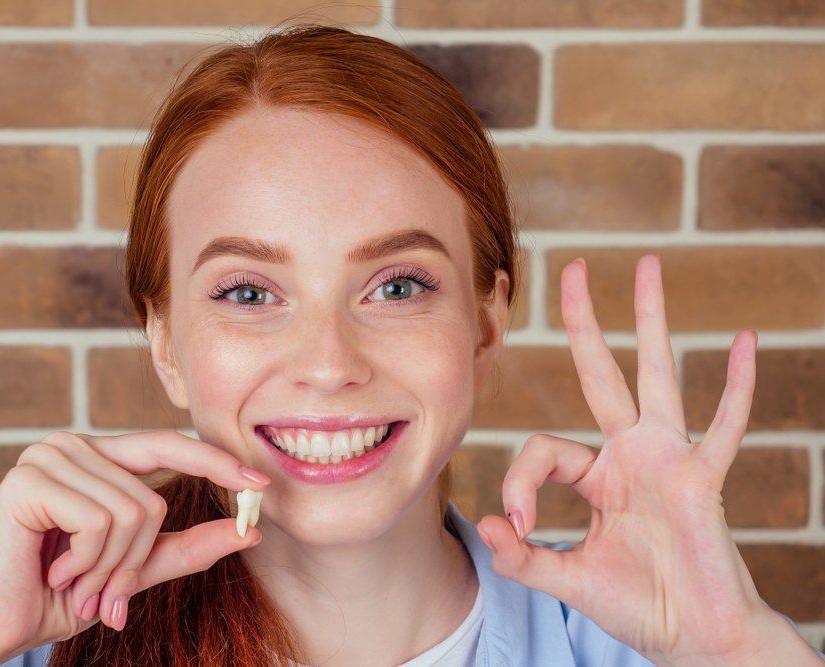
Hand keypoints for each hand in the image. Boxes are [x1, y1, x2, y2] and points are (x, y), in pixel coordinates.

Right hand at [0, 430, 268, 660]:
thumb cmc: (62, 594)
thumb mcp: (137, 569)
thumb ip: (188, 547)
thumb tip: (250, 531)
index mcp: (98, 456)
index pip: (168, 445)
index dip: (215, 462)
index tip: (260, 485)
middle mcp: (72, 445)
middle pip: (153, 498)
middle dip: (135, 560)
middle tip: (103, 592)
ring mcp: (48, 456)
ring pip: (131, 512)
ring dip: (108, 567)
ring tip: (74, 581)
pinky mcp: (28, 479)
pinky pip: (99, 521)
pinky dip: (87, 562)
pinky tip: (54, 571)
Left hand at [476, 254, 775, 663]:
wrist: (694, 640)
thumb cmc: (637, 607)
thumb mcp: (568, 580)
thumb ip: (524, 559)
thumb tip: (486, 528)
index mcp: (596, 474)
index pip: (543, 450)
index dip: (520, 485)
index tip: (519, 529)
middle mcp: (630, 454)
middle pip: (602, 373)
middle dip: (585, 323)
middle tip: (572, 267)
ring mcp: (669, 460)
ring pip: (658, 376)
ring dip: (651, 322)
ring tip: (648, 265)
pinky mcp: (704, 480)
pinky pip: (725, 427)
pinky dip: (736, 387)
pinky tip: (744, 340)